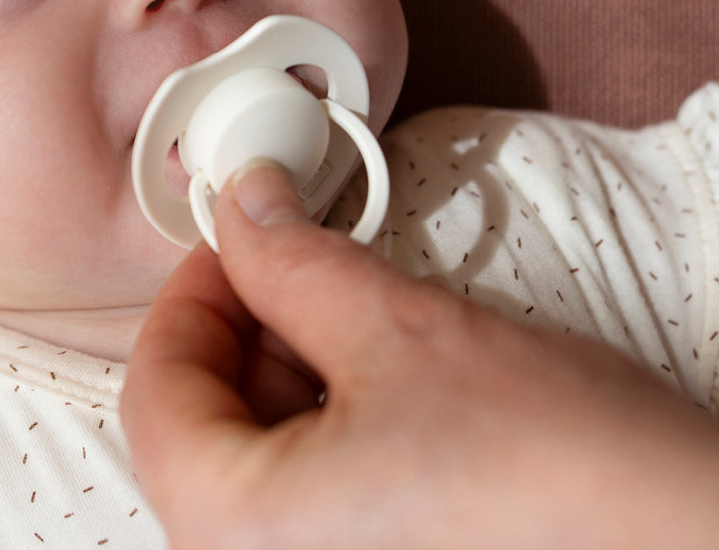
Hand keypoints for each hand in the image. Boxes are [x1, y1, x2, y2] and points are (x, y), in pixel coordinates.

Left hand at [121, 161, 718, 549]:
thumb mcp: (403, 332)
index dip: (196, 287)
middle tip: (313, 259)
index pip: (157, 387)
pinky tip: (403, 390)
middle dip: (253, 330)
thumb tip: (239, 201)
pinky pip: (317, 504)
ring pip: (261, 465)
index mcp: (230, 531)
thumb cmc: (561, 467)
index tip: (245, 230)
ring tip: (376, 321)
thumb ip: (293, 263)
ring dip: (298, 377)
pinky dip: (336, 432)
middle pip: (203, 430)